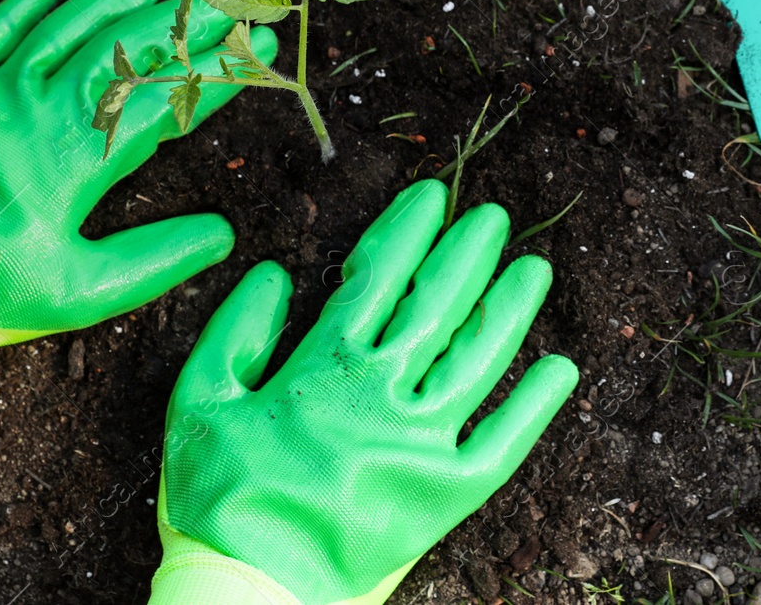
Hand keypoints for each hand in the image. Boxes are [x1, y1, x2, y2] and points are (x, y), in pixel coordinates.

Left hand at [0, 0, 275, 345]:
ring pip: (68, 26)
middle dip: (185, 20)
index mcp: (77, 160)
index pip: (166, 101)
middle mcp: (41, 111)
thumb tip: (221, 234)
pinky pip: (0, 28)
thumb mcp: (81, 292)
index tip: (260, 51)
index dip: (219, 73)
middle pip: (126, 50)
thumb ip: (155, 260)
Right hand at [152, 180, 577, 604]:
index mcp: (324, 367)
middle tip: (494, 217)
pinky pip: (505, 442)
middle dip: (467, 254)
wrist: (250, 594)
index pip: (377, 278)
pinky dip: (536, 405)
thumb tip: (272, 274)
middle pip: (437, 306)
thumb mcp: (198, 403)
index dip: (407, 232)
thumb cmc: (219, 499)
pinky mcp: (449, 493)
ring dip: (509, 308)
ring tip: (535, 268)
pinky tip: (561, 368)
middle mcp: (382, 393)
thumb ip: (235, 332)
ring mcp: (421, 441)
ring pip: (480, 358)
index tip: (432, 196)